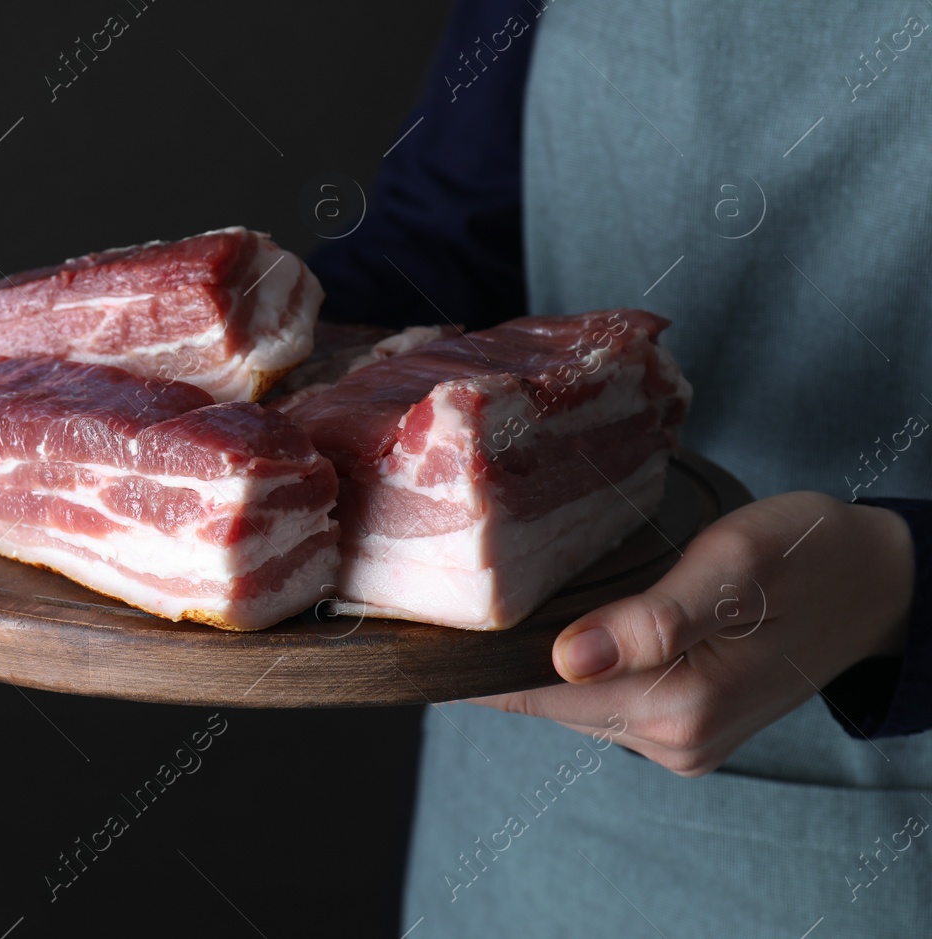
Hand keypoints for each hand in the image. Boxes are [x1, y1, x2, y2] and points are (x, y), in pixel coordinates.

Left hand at [464, 491, 914, 775]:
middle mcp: (673, 739)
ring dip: (535, 660)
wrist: (878, 582)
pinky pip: (600, 701)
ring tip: (500, 603)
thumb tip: (567, 657)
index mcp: (679, 704)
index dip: (473, 658)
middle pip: (542, 700)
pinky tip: (561, 625)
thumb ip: (654, 619)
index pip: (533, 692)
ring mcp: (680, 742)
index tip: (419, 623)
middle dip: (498, 654)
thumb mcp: (733, 566)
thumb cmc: (807, 556)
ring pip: (567, 702)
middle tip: (453, 593)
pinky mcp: (685, 728)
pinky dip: (574, 665)